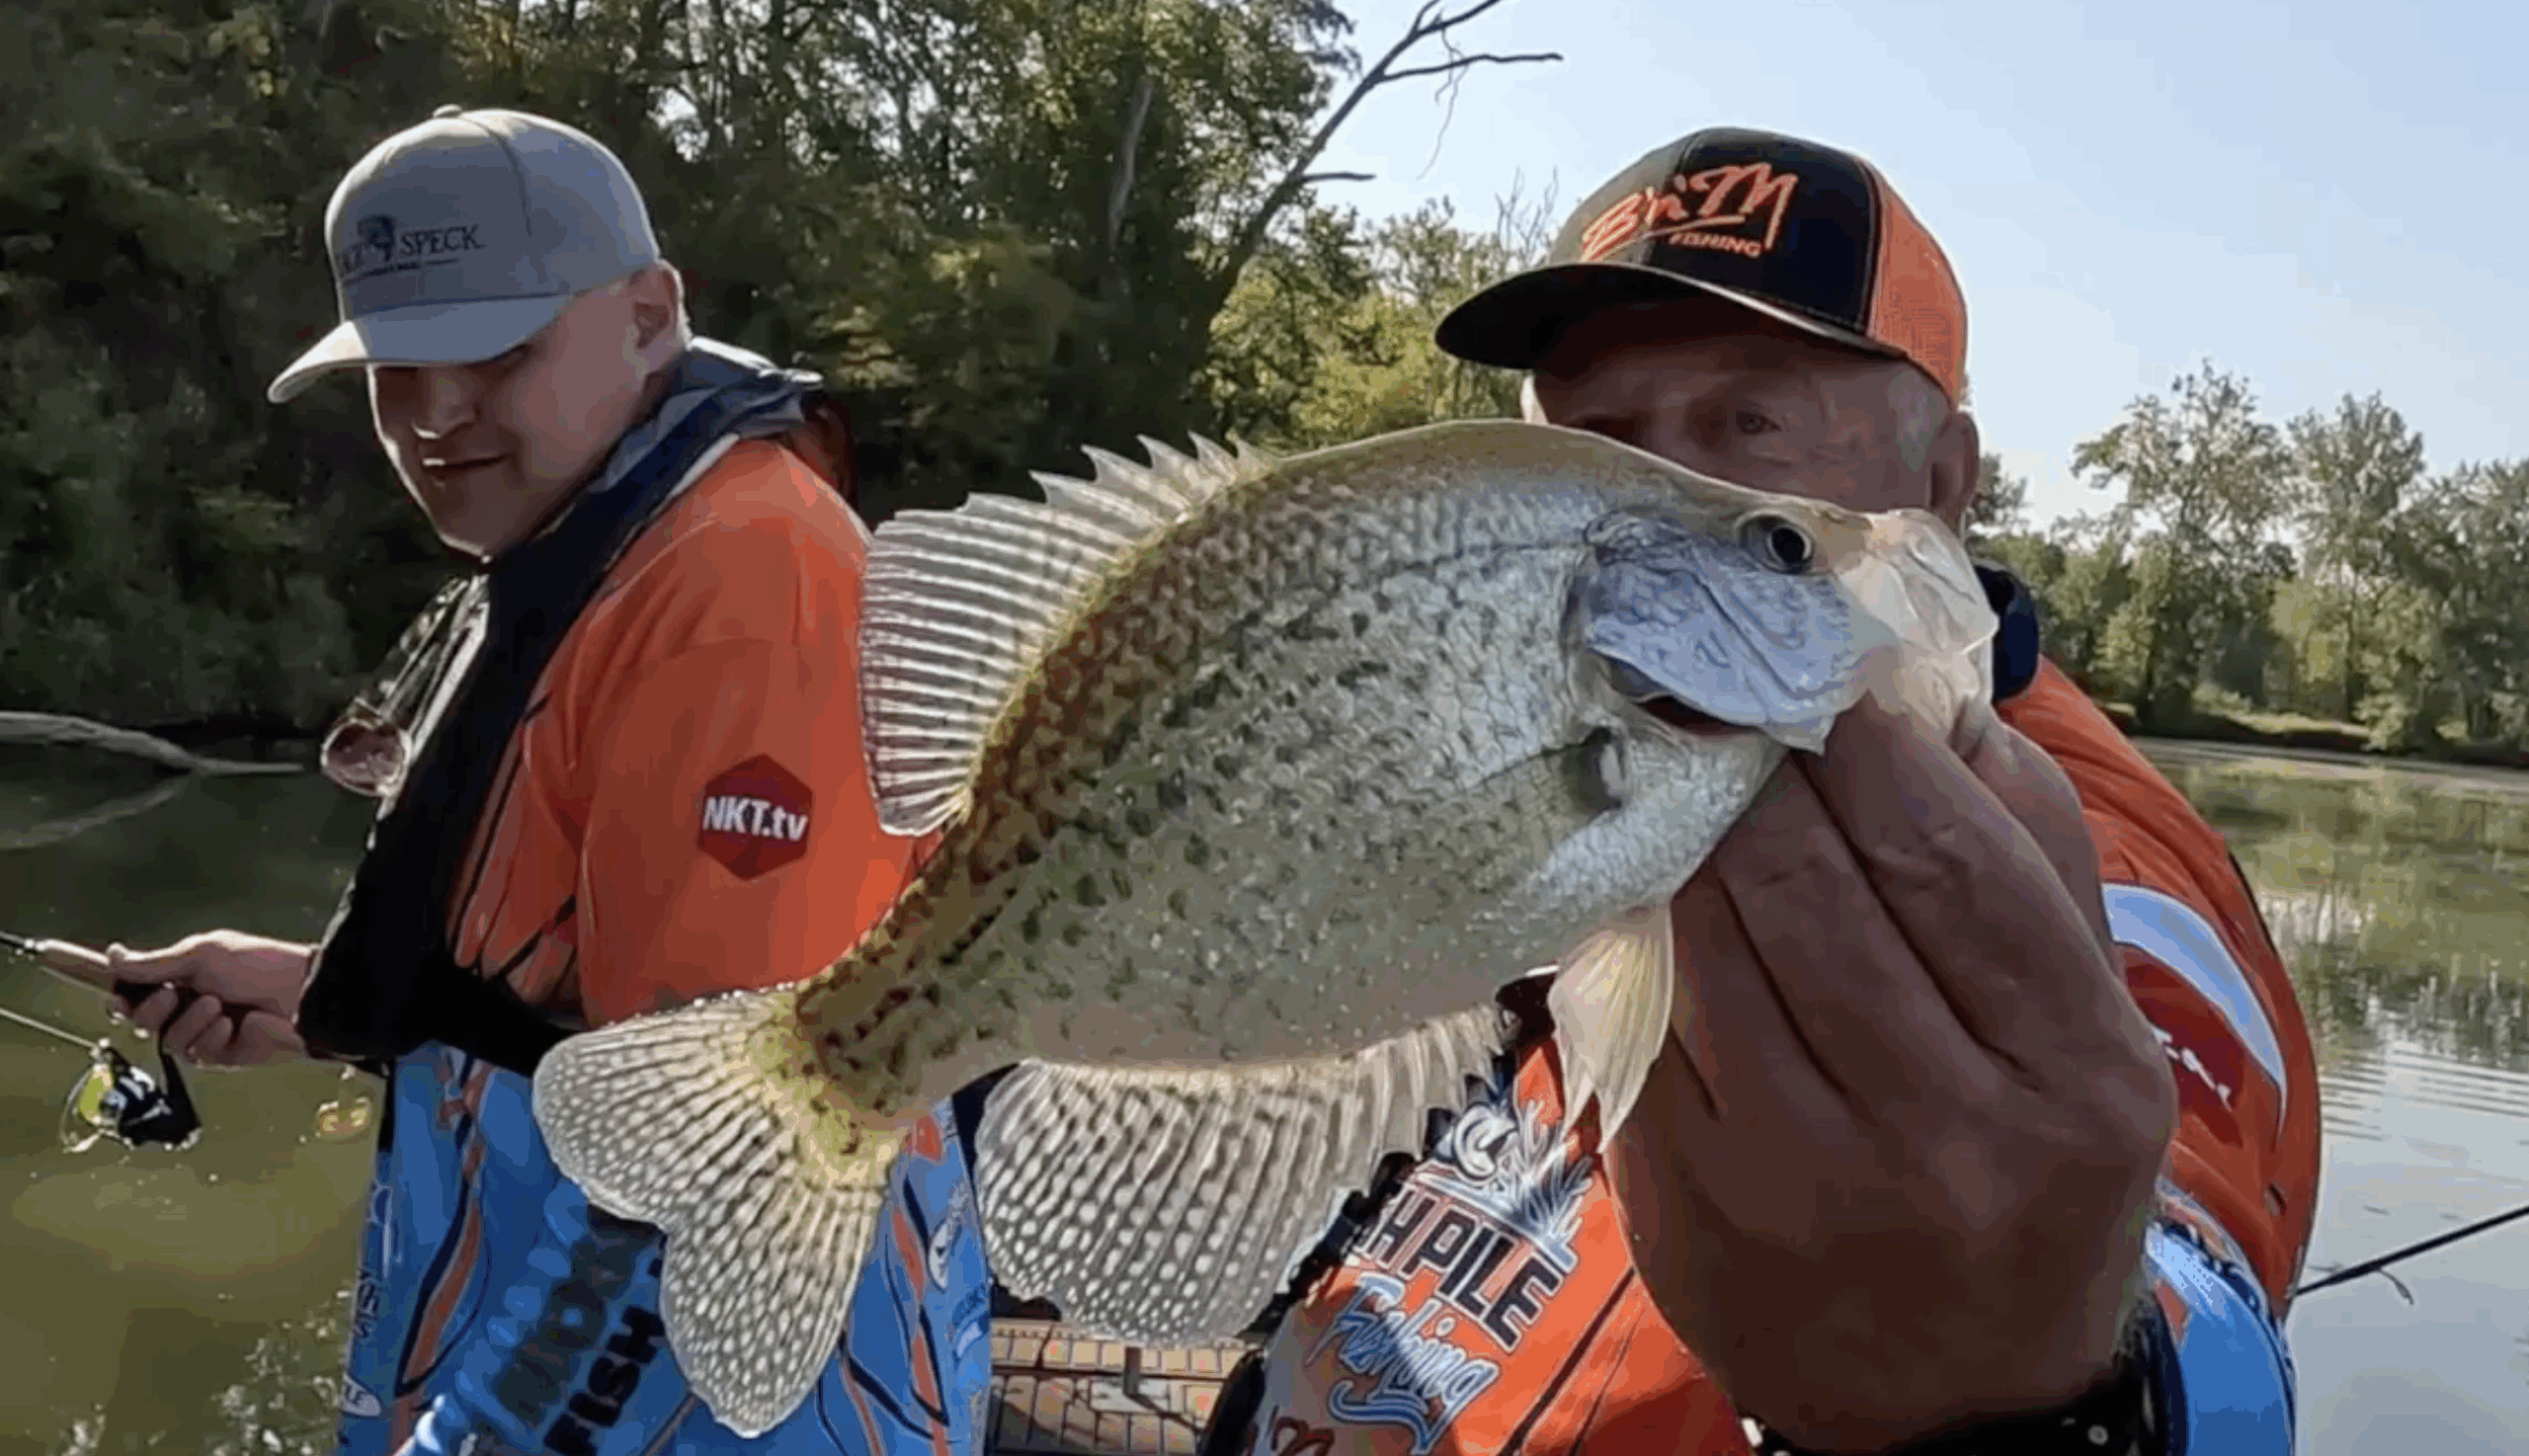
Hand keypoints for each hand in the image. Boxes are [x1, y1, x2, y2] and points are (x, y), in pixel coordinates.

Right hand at [107, 930, 314, 1067]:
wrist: (302, 994)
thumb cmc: (259, 965)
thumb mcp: (203, 955)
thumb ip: (155, 963)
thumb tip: (111, 955)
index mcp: (182, 977)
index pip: (135, 992)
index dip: (123, 995)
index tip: (120, 991)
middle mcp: (189, 1005)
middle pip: (139, 1021)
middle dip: (150, 1009)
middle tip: (173, 994)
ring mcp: (205, 1031)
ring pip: (165, 1040)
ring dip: (187, 1021)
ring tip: (216, 1005)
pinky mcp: (223, 1054)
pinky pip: (194, 1055)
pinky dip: (208, 1038)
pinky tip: (231, 1026)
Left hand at [1607, 694, 2177, 1451]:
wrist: (1952, 1401)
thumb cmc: (2031, 1175)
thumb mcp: (2088, 1035)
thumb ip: (2031, 858)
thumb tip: (1931, 695)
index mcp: (2076, 1078)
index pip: (1948, 862)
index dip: (1867, 746)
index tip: (1815, 672)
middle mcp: (1946, 1136)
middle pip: (1812, 882)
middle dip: (1758, 769)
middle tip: (1720, 694)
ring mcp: (1803, 1175)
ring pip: (1711, 936)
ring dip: (1688, 834)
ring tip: (1683, 770)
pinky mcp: (1692, 1197)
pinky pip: (1648, 1015)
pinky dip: (1645, 930)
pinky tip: (1649, 882)